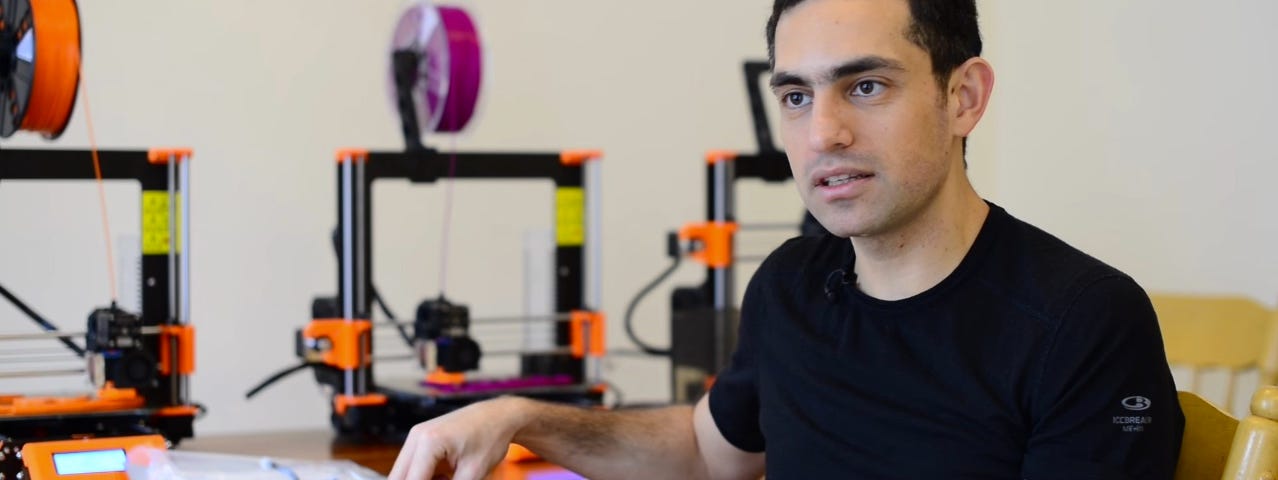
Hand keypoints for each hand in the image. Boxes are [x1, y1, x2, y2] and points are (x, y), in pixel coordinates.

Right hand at [388, 397, 528, 479]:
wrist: (499, 416)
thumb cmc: (491, 439)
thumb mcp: (473, 473)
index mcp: (430, 442)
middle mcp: (417, 436)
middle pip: (398, 476)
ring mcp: (416, 435)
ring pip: (402, 472)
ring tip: (447, 478)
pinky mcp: (419, 437)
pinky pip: (410, 465)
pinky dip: (421, 476)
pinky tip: (443, 476)